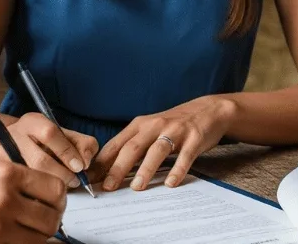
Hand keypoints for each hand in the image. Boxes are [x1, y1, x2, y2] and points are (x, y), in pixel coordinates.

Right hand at [0, 113, 98, 188]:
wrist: (16, 145)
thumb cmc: (47, 142)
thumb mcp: (66, 136)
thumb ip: (83, 144)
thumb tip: (85, 162)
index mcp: (31, 121)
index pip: (49, 133)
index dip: (67, 152)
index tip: (80, 167)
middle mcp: (12, 136)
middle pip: (39, 160)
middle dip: (63, 174)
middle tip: (75, 181)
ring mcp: (2, 156)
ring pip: (31, 178)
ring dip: (52, 186)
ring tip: (63, 187)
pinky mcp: (0, 174)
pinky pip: (23, 189)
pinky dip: (39, 194)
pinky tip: (47, 193)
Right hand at [0, 161, 66, 243]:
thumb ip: (13, 181)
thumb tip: (46, 195)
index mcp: (4, 174)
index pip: (54, 188)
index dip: (56, 197)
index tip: (52, 201)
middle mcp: (4, 200)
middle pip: (52, 217)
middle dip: (51, 219)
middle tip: (42, 217)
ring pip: (40, 239)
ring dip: (37, 235)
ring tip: (24, 228)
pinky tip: (11, 238)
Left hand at [92, 96, 236, 191]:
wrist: (208, 110)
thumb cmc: (172, 125)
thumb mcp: (149, 130)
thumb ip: (131, 147)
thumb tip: (106, 171)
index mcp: (140, 125)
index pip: (117, 144)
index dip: (103, 161)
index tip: (90, 179)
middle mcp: (155, 126)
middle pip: (133, 147)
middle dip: (119, 167)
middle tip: (108, 187)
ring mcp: (176, 131)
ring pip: (157, 150)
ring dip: (146, 168)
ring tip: (137, 187)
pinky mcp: (194, 138)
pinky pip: (185, 155)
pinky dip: (178, 169)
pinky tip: (171, 183)